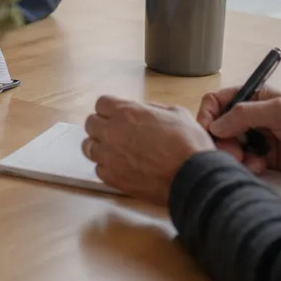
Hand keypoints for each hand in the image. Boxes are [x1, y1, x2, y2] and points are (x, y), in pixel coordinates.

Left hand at [81, 96, 214, 205]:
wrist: (192, 177)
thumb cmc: (188, 144)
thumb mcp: (176, 113)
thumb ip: (154, 108)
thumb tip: (144, 110)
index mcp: (126, 112)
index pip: (101, 103)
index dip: (110, 109)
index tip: (118, 115)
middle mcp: (111, 132)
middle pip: (90, 123)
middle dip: (102, 126)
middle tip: (116, 133)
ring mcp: (109, 156)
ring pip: (88, 147)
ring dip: (100, 146)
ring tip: (116, 151)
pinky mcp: (111, 177)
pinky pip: (98, 169)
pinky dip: (107, 168)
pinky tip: (121, 168)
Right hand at [196, 86, 280, 180]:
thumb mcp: (280, 111)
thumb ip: (244, 114)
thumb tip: (214, 126)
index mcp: (254, 97)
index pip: (218, 101)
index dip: (208, 115)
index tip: (208, 133)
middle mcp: (252, 116)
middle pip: (220, 127)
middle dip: (221, 140)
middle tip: (232, 153)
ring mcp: (258, 138)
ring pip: (230, 146)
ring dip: (234, 155)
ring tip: (249, 161)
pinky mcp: (266, 158)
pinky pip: (245, 162)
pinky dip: (247, 165)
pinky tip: (260, 167)